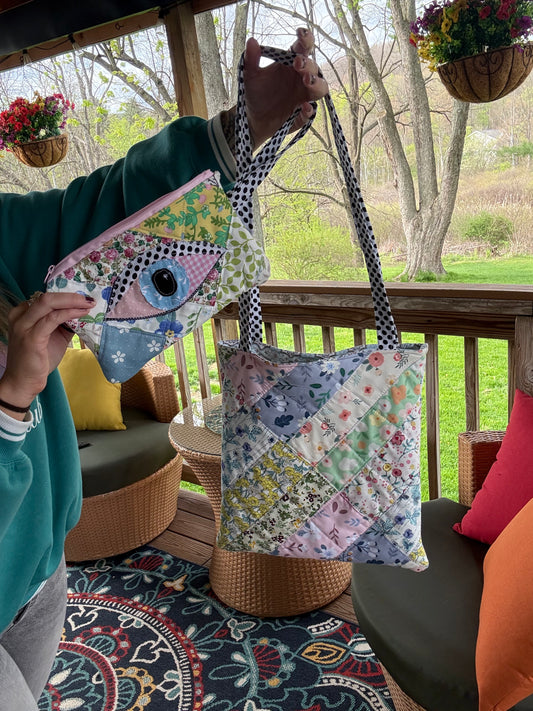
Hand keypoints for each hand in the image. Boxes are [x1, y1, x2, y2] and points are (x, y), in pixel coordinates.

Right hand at [0, 292, 93, 415]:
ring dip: (73, 302)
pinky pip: (53, 319)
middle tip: (89, 298)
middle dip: (71, 295)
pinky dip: (70, 314)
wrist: (24, 382)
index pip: (46, 298)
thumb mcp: (52, 337)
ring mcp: (24, 326)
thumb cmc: (37, 360)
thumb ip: (63, 324)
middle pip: (47, 296)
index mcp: (24, 314)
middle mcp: (21, 316)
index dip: (66, 295)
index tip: (83, 297)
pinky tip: (82, 314)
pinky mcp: (32, 337)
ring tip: (88, 305)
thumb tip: (83, 313)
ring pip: (49, 303)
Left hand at [244, 29, 328, 148]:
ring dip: (317, 83)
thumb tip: (251, 41)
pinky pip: (310, 113)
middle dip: (308, 64)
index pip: (303, 48)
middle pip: (313, 68)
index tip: (300, 33)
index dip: (306, 39)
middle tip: (298, 63)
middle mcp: (301, 78)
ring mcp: (303, 96)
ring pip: (320, 88)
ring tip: (306, 81)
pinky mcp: (302, 115)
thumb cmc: (255, 94)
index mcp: (291, 64)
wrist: (253, 119)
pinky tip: (304, 107)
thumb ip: (251, 59)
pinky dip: (309, 111)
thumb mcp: (250, 76)